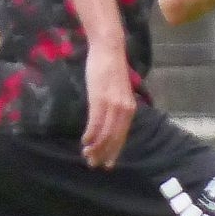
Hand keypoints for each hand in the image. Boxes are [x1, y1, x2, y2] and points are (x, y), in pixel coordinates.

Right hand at [80, 43, 136, 169]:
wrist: (109, 50)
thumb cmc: (110, 70)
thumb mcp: (116, 93)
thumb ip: (115, 109)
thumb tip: (107, 125)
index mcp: (129, 109)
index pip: (122, 136)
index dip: (114, 151)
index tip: (107, 164)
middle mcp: (124, 109)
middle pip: (114, 138)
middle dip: (103, 154)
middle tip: (93, 164)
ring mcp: (113, 105)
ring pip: (105, 133)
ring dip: (95, 147)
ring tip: (86, 155)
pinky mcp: (101, 99)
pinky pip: (96, 122)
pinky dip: (90, 134)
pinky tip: (85, 141)